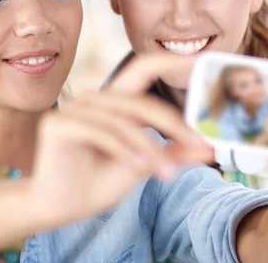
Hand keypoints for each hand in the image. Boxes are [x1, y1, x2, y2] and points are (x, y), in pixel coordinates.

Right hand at [28, 54, 213, 228]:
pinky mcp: (58, 125)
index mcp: (114, 101)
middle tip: (197, 145)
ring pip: (124, 121)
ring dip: (149, 148)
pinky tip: (137, 168)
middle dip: (173, 124)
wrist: (60, 208)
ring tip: (166, 173)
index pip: (143, 69)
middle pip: (141, 101)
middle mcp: (94, 99)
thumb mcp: (143, 165)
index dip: (170, 60)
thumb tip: (209, 148)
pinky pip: (101, 132)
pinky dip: (123, 151)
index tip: (201, 58)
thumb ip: (172, 153)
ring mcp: (74, 109)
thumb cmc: (98, 183)